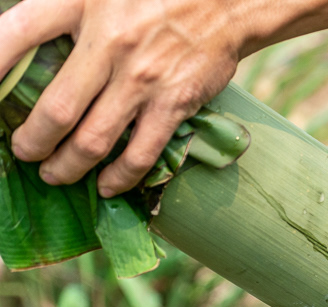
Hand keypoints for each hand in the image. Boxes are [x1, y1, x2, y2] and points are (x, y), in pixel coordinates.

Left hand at [0, 0, 245, 196]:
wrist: (226, 1)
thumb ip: (62, 11)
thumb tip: (27, 48)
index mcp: (77, 2)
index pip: (14, 34)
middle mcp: (107, 42)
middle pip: (54, 109)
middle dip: (31, 142)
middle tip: (24, 151)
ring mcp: (142, 78)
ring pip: (92, 140)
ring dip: (67, 166)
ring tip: (55, 174)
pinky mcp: (174, 102)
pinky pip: (140, 152)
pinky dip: (120, 177)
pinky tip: (107, 185)